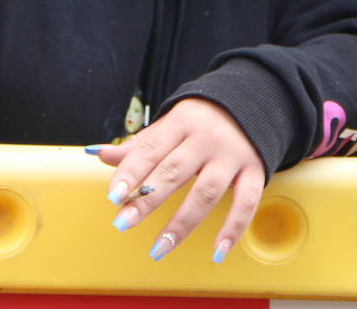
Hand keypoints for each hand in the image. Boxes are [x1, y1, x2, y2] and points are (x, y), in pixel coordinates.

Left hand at [94, 98, 264, 262]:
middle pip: (174, 171)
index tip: (113, 196)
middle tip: (124, 223)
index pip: (151, 149)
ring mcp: (232, 156)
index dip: (130, 172)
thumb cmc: (202, 120)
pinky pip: (246, 203)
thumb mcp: (170, 124)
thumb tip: (100, 154)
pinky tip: (217, 252)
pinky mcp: (255, 171)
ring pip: (206, 191)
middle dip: (147, 199)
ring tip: (159, 247)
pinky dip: (233, 229)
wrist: (252, 103)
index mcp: (182, 122)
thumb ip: (140, 145)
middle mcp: (207, 138)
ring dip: (182, 223)